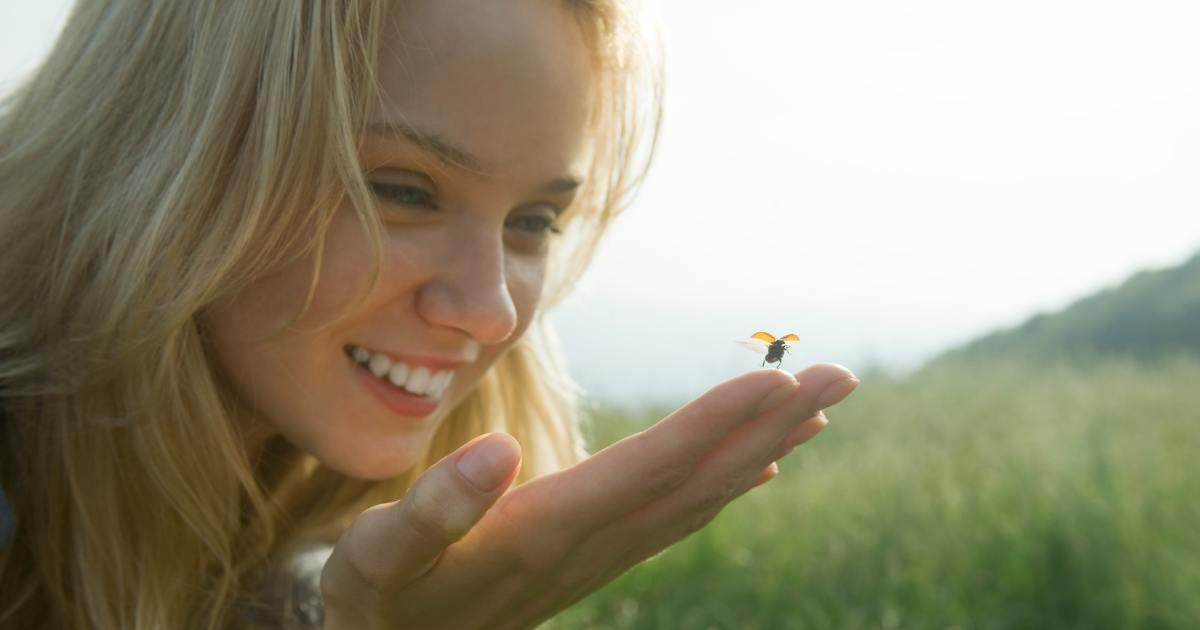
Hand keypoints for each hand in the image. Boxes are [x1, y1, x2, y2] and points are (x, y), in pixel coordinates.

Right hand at [320, 364, 858, 628]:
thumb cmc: (378, 600)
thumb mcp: (379, 557)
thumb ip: (433, 511)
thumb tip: (494, 452)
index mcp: (544, 533)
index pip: (648, 471)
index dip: (714, 424)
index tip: (780, 380)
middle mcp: (590, 547)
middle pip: (697, 481)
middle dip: (770, 427)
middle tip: (842, 375)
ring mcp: (601, 558)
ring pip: (698, 500)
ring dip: (763, 451)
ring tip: (821, 409)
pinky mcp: (596, 562)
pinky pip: (677, 520)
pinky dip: (726, 486)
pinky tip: (760, 470)